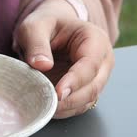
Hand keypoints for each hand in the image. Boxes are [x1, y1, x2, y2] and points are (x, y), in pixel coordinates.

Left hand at [16, 0, 114, 117]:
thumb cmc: (44, 25)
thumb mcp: (34, 27)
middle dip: (71, 99)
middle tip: (47, 104)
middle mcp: (102, 60)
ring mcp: (97, 77)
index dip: (74, 81)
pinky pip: (79, 106)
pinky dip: (65, 111)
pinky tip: (48, 109)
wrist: (48, 30)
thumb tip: (42, 65)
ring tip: (45, 107)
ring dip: (67, 108)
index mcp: (94, 39)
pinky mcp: (86, 90)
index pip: (90, 64)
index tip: (58, 93)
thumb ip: (36, 43)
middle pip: (93, 86)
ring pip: (88, 100)